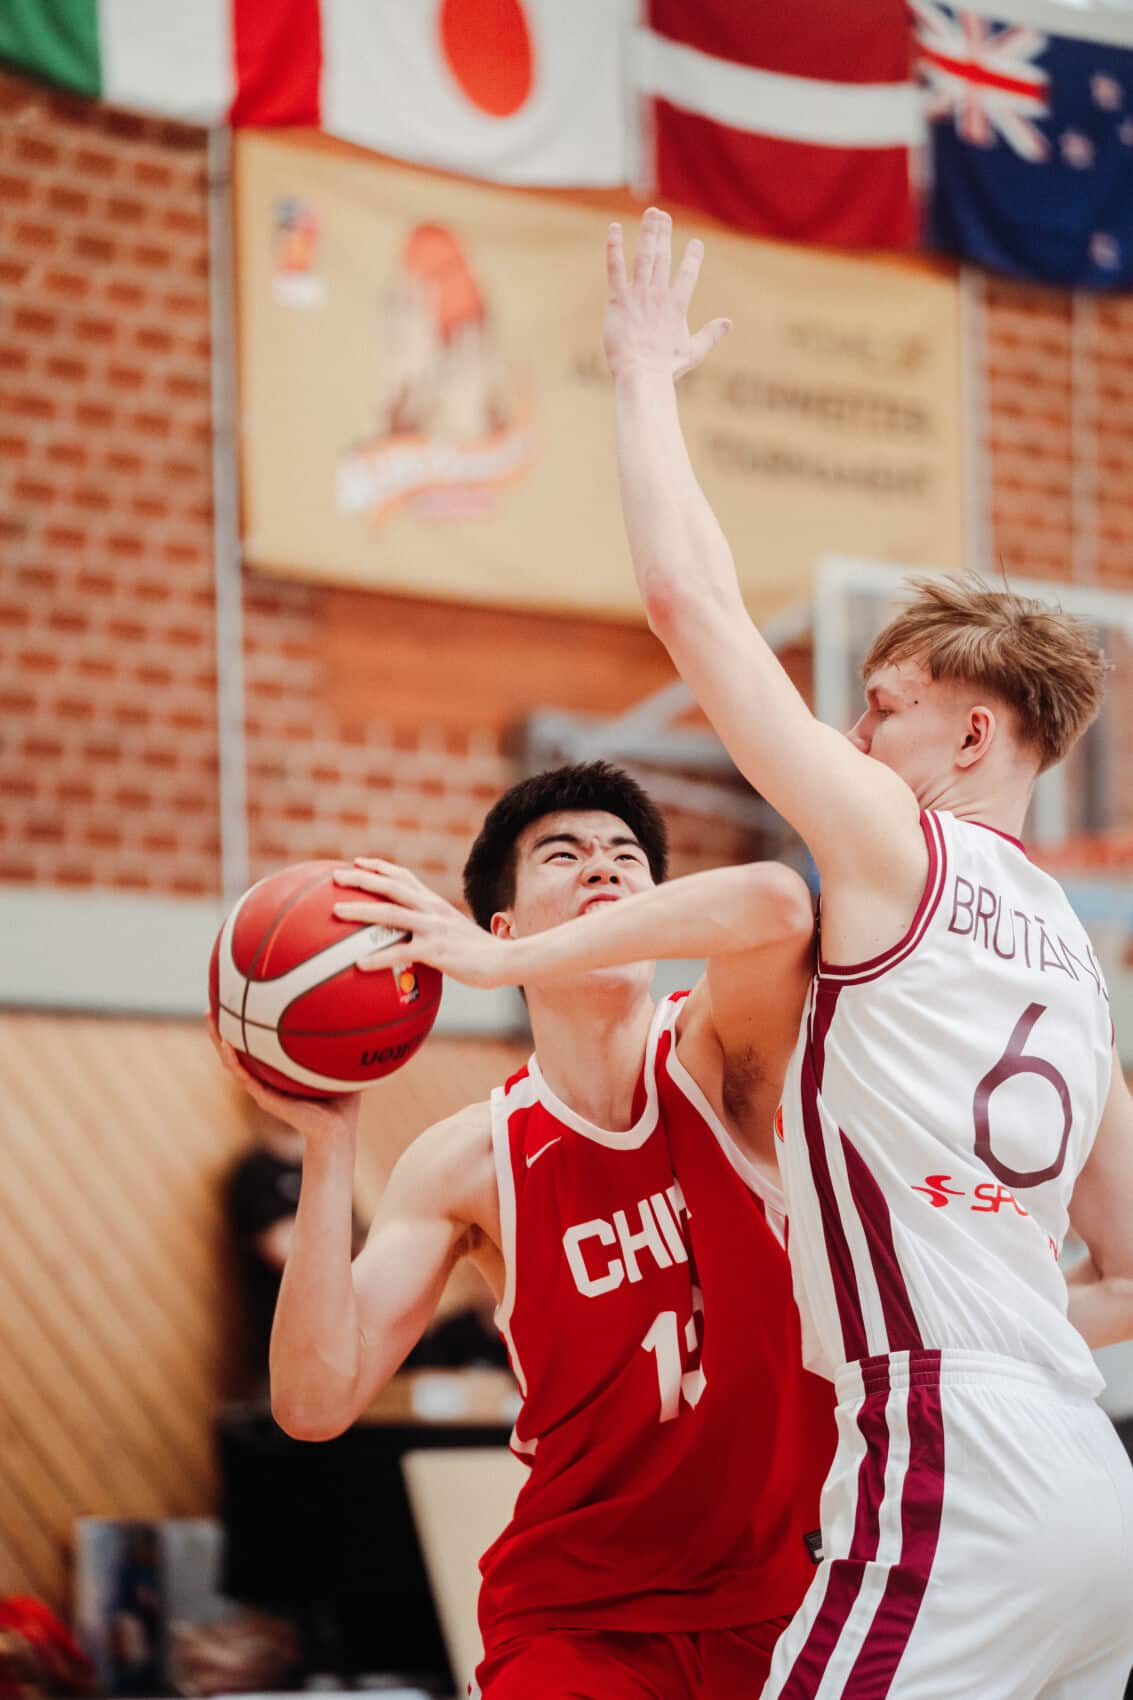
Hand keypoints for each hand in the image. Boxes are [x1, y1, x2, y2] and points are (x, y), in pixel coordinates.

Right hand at [206, 1014, 361, 1141]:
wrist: (337, 1131)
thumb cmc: (341, 1100)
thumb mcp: (338, 1064)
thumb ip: (338, 1043)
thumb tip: (350, 1012)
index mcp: (278, 1073)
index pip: (256, 1047)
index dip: (244, 1027)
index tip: (236, 1005)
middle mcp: (266, 1079)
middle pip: (238, 1051)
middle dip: (223, 1029)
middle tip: (212, 1006)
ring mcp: (262, 1089)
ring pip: (232, 1062)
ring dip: (219, 1040)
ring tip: (211, 1017)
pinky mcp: (264, 1098)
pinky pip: (243, 1076)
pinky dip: (232, 1060)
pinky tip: (226, 1044)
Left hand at [332, 858, 517, 988]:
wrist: (506, 960)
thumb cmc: (478, 952)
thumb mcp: (453, 932)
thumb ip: (431, 932)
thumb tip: (408, 943)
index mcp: (434, 903)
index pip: (404, 877)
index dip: (379, 868)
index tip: (357, 862)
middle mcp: (431, 909)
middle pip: (392, 886)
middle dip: (362, 879)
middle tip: (335, 876)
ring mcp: (433, 928)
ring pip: (391, 913)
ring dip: (362, 910)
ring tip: (337, 911)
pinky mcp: (436, 950)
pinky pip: (402, 952)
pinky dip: (379, 957)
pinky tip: (359, 963)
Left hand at [603, 206, 730, 382]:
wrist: (643, 375)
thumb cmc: (666, 368)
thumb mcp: (693, 352)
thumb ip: (711, 335)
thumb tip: (728, 323)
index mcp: (677, 306)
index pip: (688, 275)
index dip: (693, 258)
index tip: (697, 243)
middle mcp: (659, 295)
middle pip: (663, 257)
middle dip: (663, 234)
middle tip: (662, 215)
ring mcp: (639, 295)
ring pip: (644, 256)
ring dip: (647, 233)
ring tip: (650, 213)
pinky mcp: (619, 299)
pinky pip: (616, 268)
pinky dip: (615, 247)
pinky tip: (614, 229)